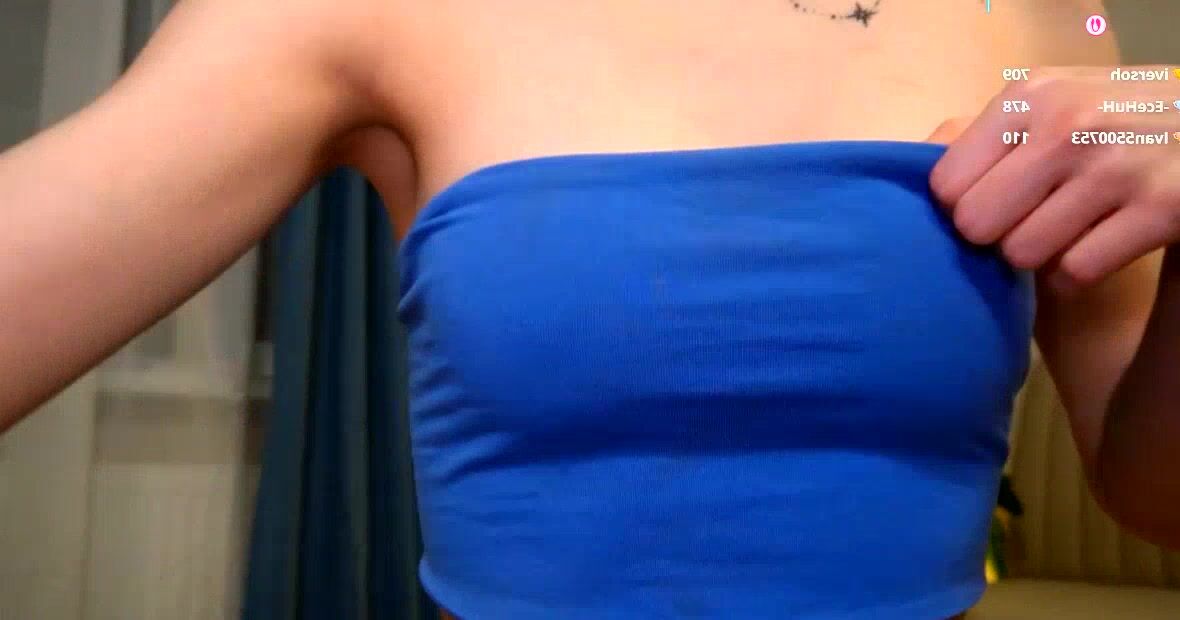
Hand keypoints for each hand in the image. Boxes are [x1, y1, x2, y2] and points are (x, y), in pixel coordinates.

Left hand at [927, 66, 1179, 294]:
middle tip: (1028, 219)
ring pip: (1021, 254)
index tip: (992, 200)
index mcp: (1031, 95)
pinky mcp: (1161, 210)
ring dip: (1038, 256)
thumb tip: (908, 167)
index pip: (945, 184)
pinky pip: (1074, 273)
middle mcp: (1069, 125)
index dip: (962, 204)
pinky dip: (1076, 273)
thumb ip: (978, 134)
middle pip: (976, 225)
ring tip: (1065, 228)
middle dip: (996, 234)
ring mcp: (1117, 167)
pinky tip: (1096, 244)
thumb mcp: (1048, 102)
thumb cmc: (1110, 120)